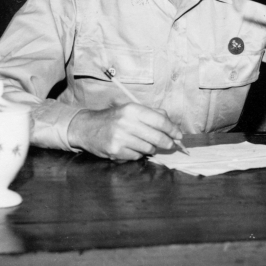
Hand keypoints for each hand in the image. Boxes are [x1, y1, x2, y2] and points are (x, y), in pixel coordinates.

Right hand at [67, 103, 182, 160]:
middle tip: (171, 144)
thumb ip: (152, 114)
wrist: (87, 128)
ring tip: (144, 143)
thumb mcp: (130, 110)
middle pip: (157, 136)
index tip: (179, 135)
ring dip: (151, 148)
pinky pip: (137, 156)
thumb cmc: (113, 118)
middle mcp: (126, 122)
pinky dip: (138, 153)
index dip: (172, 129)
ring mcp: (120, 138)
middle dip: (168, 142)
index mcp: (132, 109)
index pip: (160, 120)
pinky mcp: (115, 151)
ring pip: (149, 148)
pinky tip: (131, 147)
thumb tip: (172, 124)